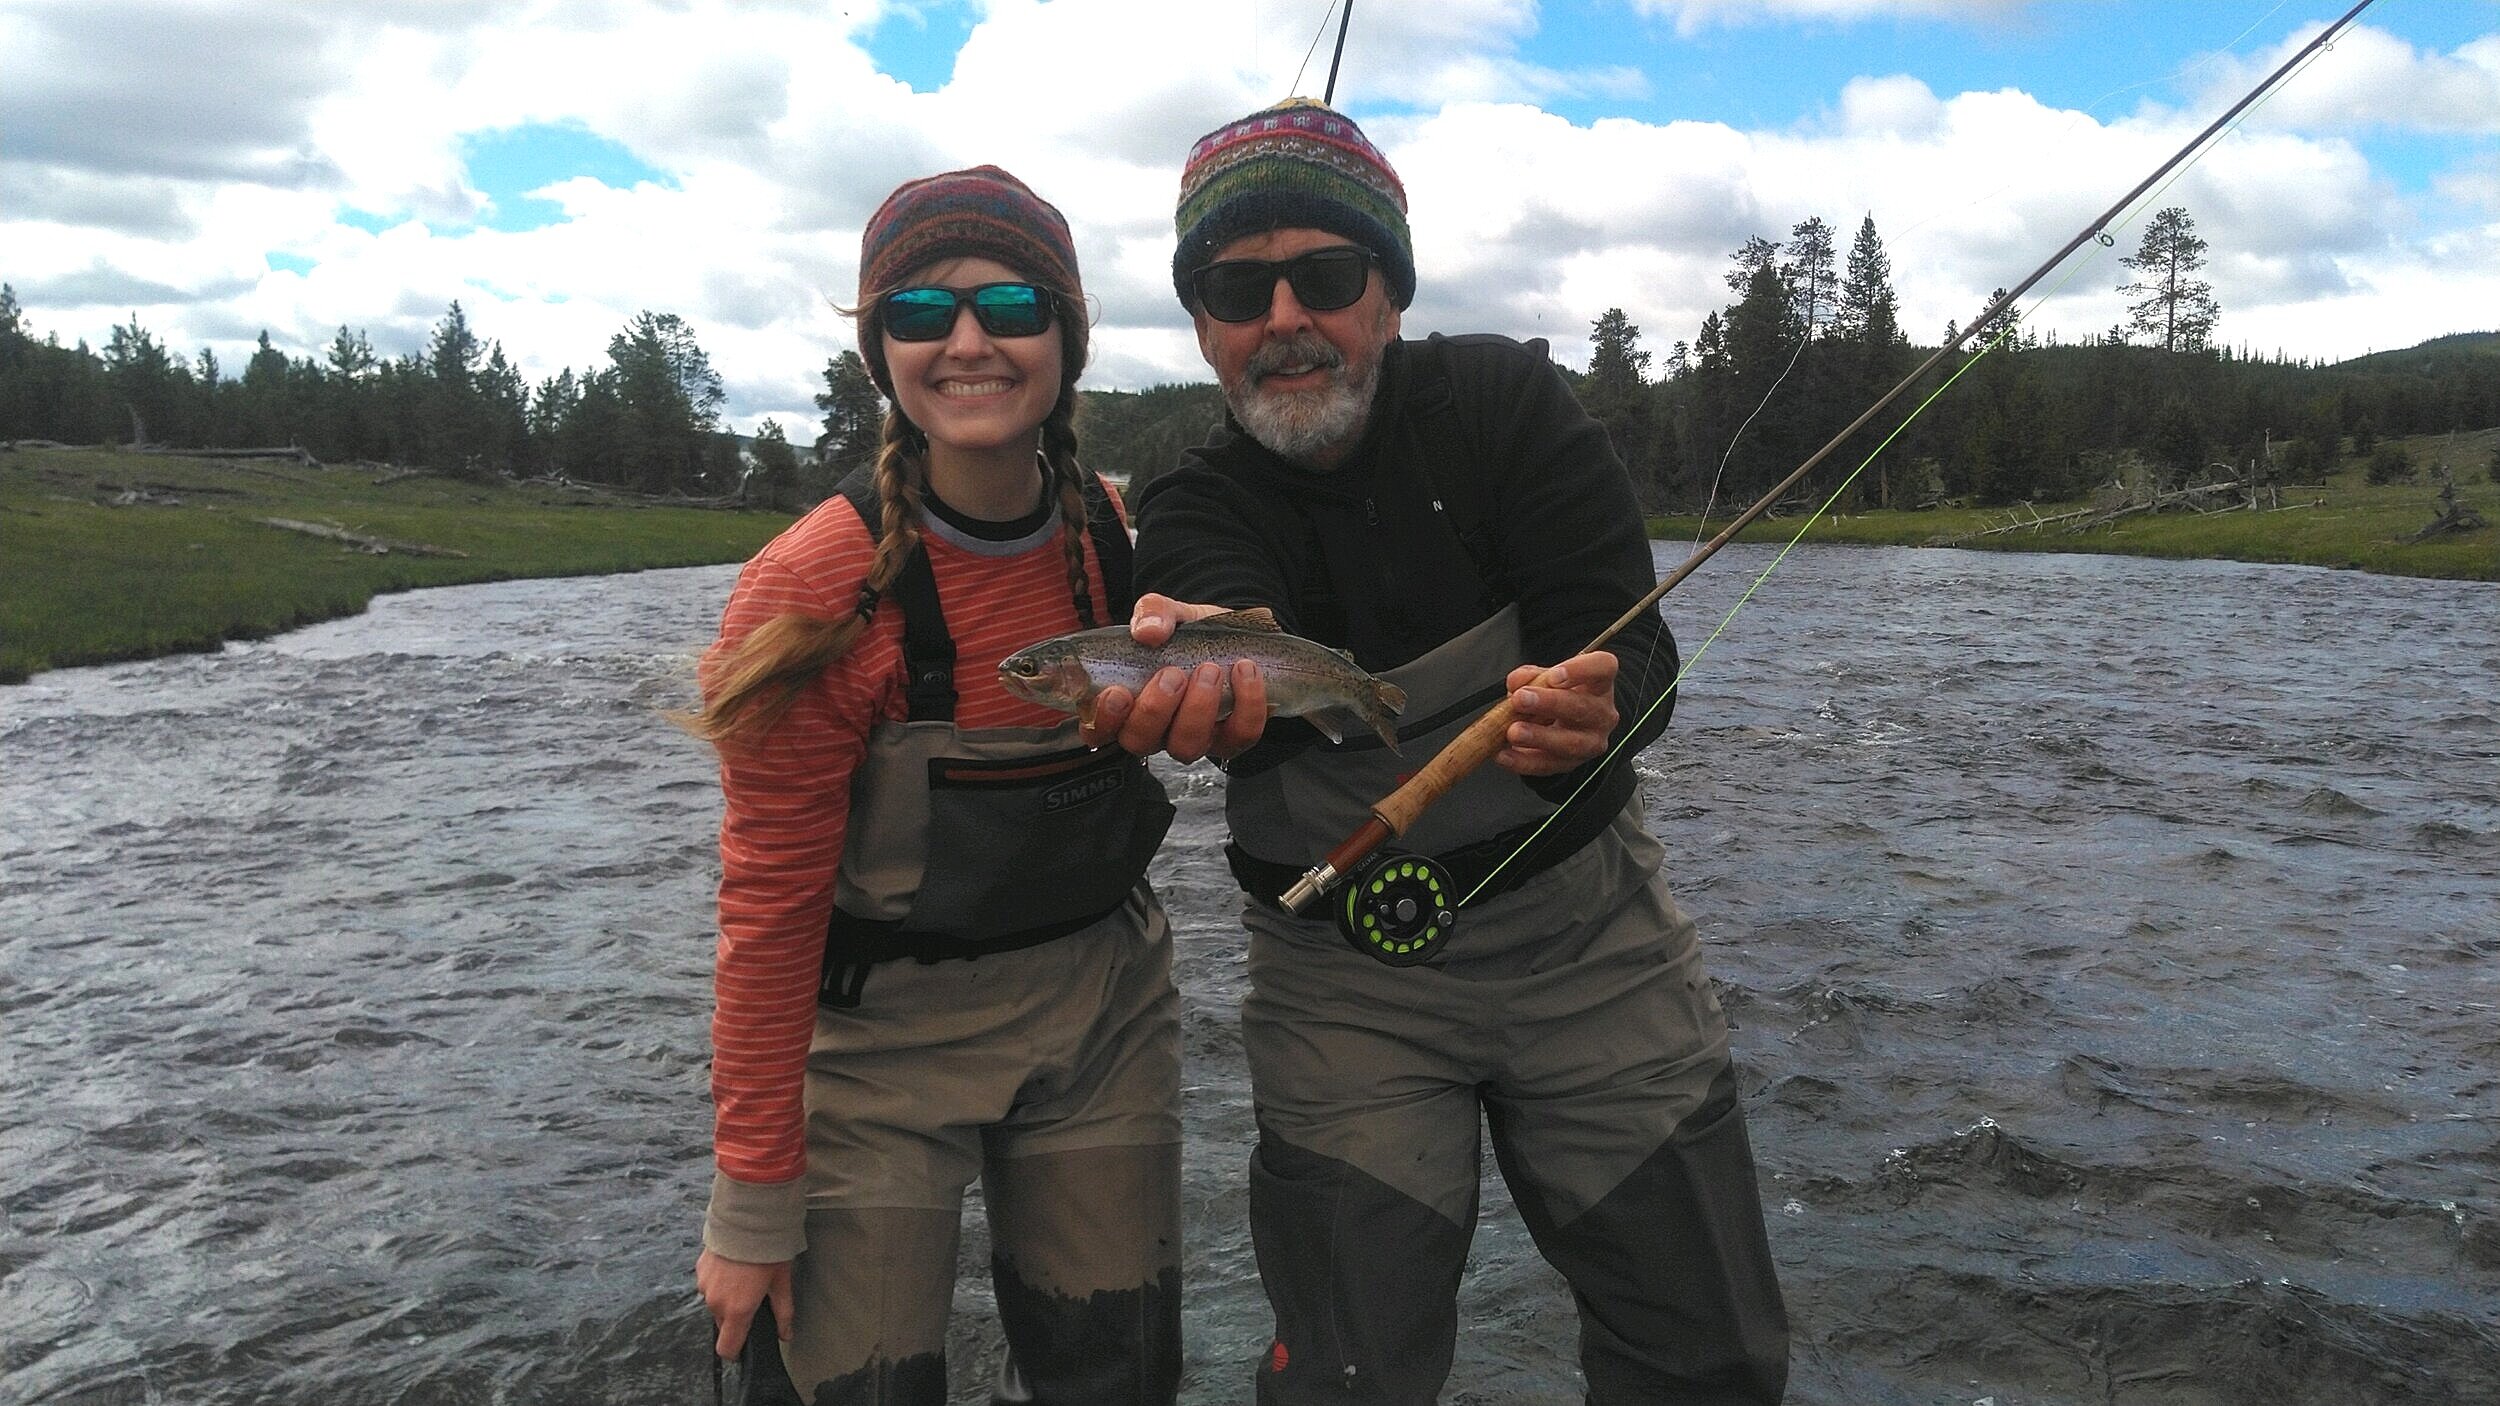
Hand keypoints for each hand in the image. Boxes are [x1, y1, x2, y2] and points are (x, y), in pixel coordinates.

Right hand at [696, 1248, 793, 1359]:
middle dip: (737, 1318)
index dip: (736, 1351)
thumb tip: (786, 1334)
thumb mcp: (782, 1282)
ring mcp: (705, 1286)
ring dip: (727, 1298)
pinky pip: (709, 1286)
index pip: (727, 1349)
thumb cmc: (767, 1251)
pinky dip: (720, 1282)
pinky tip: (734, 1267)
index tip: (745, 1344)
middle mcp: (716, 1302)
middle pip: (723, 1325)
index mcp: (738, 1310)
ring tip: (745, 1278)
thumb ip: (783, 1312)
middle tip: (754, 1298)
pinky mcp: (699, 1270)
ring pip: (715, 1304)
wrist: (747, 1219)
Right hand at [1079, 593, 1269, 763]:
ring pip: (1186, 747)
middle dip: (1154, 710)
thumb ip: (1153, 613)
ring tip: (1209, 669)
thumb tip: (1149, 631)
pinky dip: (1246, 703)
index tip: (1117, 692)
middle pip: (1140, 742)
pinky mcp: (1232, 738)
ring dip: (1198, 709)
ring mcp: (1193, 738)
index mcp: (1126, 704)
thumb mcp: (1169, 613)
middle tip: (1172, 673)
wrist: (1239, 636)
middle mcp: (1155, 730)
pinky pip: (1239, 736)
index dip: (1103, 719)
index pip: (1098, 729)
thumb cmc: (1190, 633)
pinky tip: (1244, 670)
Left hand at [1498, 651, 1618, 775]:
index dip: (1581, 670)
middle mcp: (1601, 713)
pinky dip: (1523, 761)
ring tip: (1513, 732)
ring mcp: (1590, 742)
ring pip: (1570, 743)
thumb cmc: (1557, 694)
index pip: (1603, 668)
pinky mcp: (1571, 764)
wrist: (1561, 724)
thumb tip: (1516, 682)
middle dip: (1549, 704)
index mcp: (1599, 683)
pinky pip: (1548, 765)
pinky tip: (1505, 754)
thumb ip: (1530, 675)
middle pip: (1582, 708)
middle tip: (1521, 699)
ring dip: (1539, 737)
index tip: (1554, 675)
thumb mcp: (1545, 678)